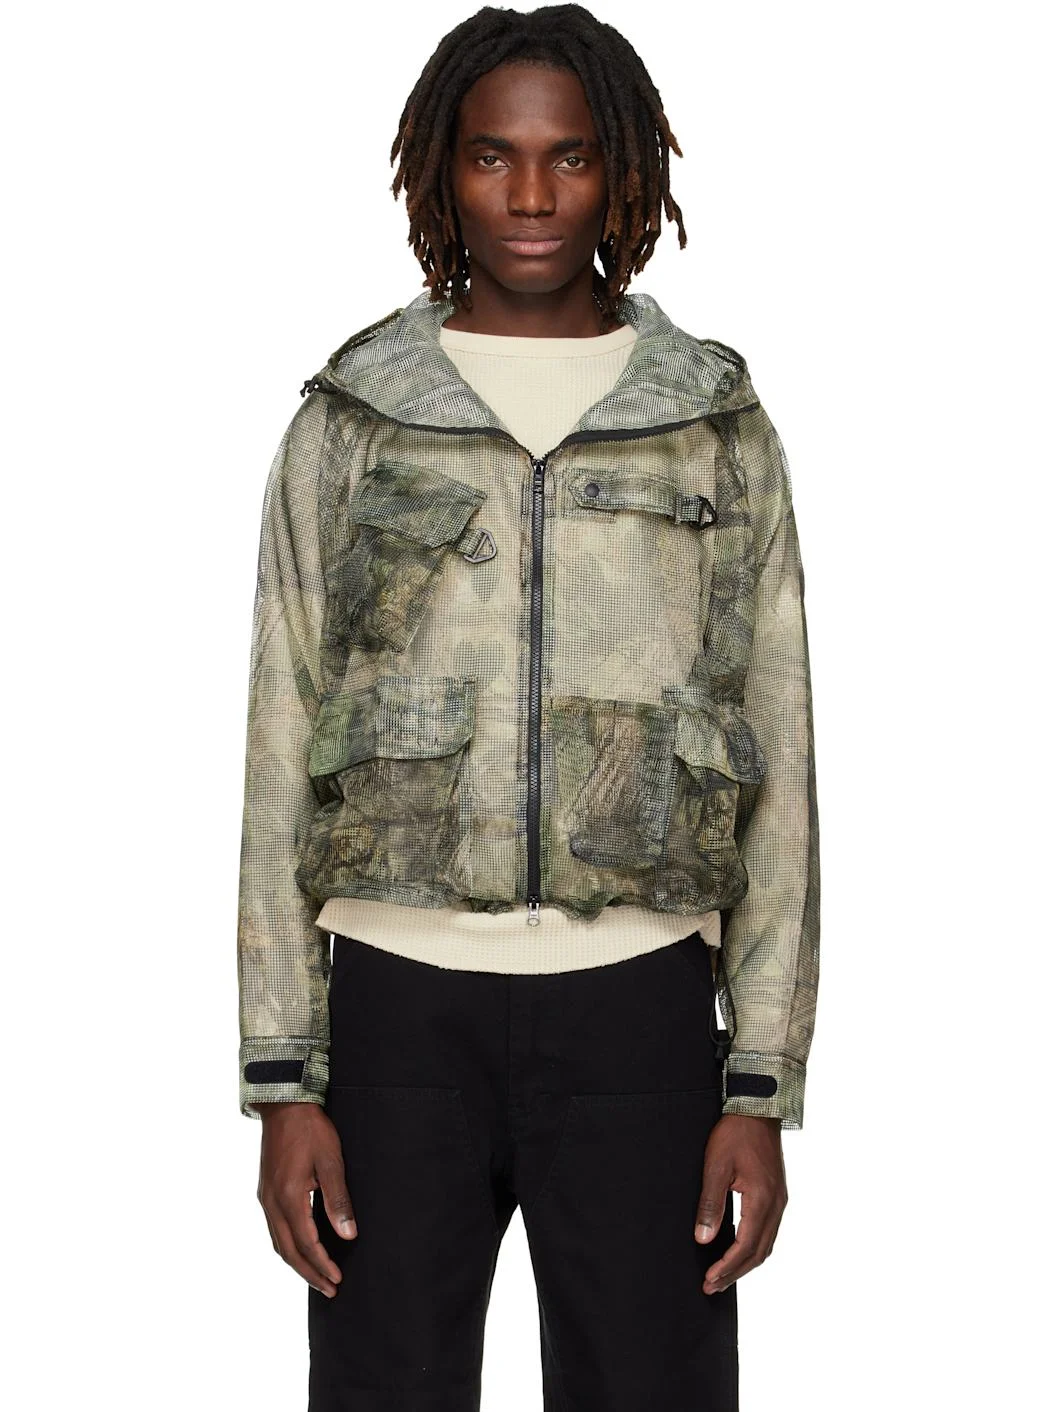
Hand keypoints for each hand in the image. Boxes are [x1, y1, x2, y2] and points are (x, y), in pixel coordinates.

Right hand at [253, 1101, 357, 1296]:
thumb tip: (349, 1234)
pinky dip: (287, 1246)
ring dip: (297, 1263)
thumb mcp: (331, 1161)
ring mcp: (265, 1198)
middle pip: (288, 1251)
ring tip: (316, 1276)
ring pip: (278, 1243)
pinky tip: (300, 1248)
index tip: (337, 1280)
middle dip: (309, 1273)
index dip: (322, 1265)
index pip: (307, 1244)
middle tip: (329, 1289)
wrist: (284, 1106)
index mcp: (289, 1197)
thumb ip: (338, 1200)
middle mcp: (272, 1203)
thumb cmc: (311, 1129)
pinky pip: (274, 1229)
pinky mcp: (265, 1191)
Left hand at [694, 1113, 786, 1293]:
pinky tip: (739, 1249)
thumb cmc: (736, 1133)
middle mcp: (776, 1205)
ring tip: (723, 1274)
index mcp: (762, 1200)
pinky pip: (768, 1230)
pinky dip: (754, 1247)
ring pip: (766, 1244)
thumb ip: (710, 1204)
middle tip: (713, 1286)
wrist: (758, 1109)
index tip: (710, 1281)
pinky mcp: (777, 1194)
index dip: (727, 1268)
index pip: (745, 1246)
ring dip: (746, 1263)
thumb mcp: (716, 1166)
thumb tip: (703, 1239)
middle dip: (735, 1272)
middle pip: (759, 1252)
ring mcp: (779, 1200)